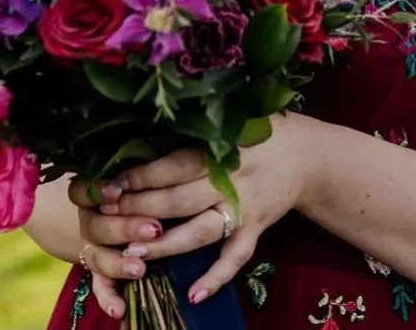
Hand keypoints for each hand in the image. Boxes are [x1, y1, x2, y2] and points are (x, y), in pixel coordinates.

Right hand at [67, 179, 164, 320]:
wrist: (114, 211)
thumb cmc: (138, 185)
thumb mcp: (136, 176)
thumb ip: (144, 174)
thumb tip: (170, 161)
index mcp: (95, 192)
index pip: (84, 190)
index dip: (98, 191)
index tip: (116, 192)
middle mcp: (90, 220)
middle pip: (96, 224)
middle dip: (124, 227)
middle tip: (153, 228)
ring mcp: (94, 247)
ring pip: (98, 257)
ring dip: (118, 264)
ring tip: (140, 269)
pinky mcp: (101, 272)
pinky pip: (101, 286)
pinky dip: (109, 299)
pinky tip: (119, 309)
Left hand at [70, 112, 315, 315]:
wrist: (308, 155)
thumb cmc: (260, 132)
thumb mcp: (232, 121)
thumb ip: (196, 130)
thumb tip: (145, 134)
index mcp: (222, 148)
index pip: (174, 165)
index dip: (141, 175)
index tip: (111, 182)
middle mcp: (231, 180)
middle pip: (179, 199)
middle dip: (140, 209)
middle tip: (107, 217)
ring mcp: (245, 209)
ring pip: (200, 232)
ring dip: (166, 244)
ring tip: (133, 253)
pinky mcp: (257, 230)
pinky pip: (235, 258)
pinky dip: (215, 278)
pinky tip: (192, 295)